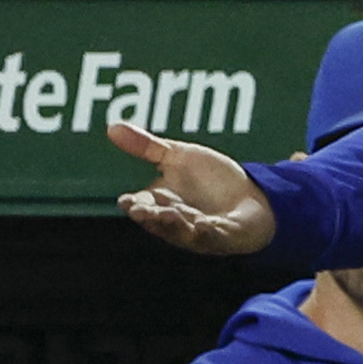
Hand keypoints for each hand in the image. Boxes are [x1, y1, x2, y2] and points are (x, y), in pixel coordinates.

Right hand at [113, 118, 278, 256]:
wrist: (251, 197)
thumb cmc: (210, 180)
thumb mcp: (177, 156)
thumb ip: (145, 146)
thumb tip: (111, 126)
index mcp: (160, 201)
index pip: (140, 205)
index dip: (133, 205)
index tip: (126, 201)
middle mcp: (175, 220)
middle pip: (157, 221)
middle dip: (150, 217)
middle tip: (141, 211)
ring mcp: (198, 231)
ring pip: (181, 232)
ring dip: (174, 225)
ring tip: (169, 214)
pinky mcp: (223, 237)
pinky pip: (212, 237)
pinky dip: (205, 232)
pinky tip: (202, 223)